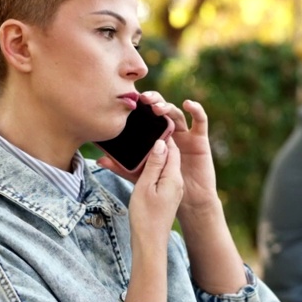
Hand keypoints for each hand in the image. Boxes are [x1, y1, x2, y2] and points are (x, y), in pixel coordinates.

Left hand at [126, 92, 220, 212]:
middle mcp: (171, 132)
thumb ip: (121, 167)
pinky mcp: (200, 139)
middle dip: (153, 101)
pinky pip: (200, 121)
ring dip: (167, 107)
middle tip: (142, 99)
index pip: (148, 116)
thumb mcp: (139, 176)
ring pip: (177, 114)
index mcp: (156, 137)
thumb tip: (100, 159)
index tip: (130, 99)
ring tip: (157, 108)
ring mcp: (186, 135)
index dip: (141, 105)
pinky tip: (187, 104)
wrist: (189, 202)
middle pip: (162, 109)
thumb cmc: (164, 188)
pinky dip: (196, 110)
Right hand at [128, 137, 183, 250]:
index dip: (162, 135)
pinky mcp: (166, 197)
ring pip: (163, 166)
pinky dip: (151, 169)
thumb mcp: (146, 187)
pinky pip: (160, 177)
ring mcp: (172, 190)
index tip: (150, 124)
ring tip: (137, 147)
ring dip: (152, 157)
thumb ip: (154, 164)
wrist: (150, 244)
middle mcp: (176, 182)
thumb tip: (161, 143)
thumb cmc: (145, 217)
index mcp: (173, 177)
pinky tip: (139, 168)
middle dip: (157, 144)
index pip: (172, 148)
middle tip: (141, 132)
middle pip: (169, 155)